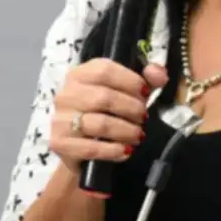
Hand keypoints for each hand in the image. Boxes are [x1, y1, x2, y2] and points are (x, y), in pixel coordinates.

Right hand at [50, 59, 168, 174]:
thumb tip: (160, 74)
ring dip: (126, 131)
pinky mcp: (60, 143)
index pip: (104, 70)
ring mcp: (60, 119)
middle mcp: (66, 94)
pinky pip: (91, 148)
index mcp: (81, 74)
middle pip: (104, 97)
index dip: (130, 81)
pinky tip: (126, 150)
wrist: (82, 147)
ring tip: (138, 135)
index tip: (146, 92)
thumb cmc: (107, 112)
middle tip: (143, 117)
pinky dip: (113, 150)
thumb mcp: (128, 91)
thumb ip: (147, 78)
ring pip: (100, 124)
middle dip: (131, 108)